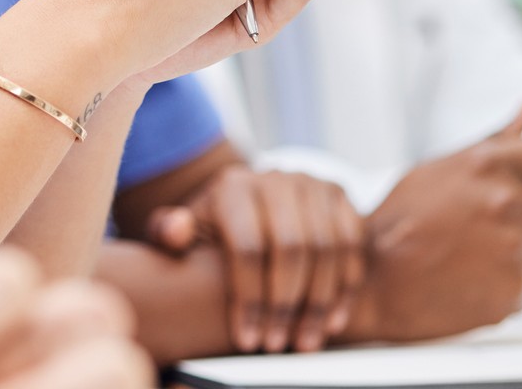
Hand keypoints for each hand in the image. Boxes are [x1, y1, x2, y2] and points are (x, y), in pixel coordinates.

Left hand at [146, 165, 363, 352]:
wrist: (248, 203)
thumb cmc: (212, 229)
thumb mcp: (184, 230)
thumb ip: (169, 232)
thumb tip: (175, 230)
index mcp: (232, 186)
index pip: (247, 246)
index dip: (249, 299)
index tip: (247, 340)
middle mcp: (275, 178)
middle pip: (291, 248)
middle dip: (285, 305)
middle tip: (278, 345)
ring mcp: (311, 183)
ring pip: (327, 248)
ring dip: (318, 303)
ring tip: (304, 342)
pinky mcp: (340, 195)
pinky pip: (353, 244)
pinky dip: (345, 287)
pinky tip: (331, 322)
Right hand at [343, 111, 521, 343]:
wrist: (375, 279)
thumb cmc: (403, 220)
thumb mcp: (441, 169)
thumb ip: (493, 142)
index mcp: (489, 165)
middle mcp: (507, 203)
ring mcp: (513, 250)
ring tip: (481, 257)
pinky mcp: (512, 291)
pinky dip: (507, 286)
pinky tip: (472, 279)